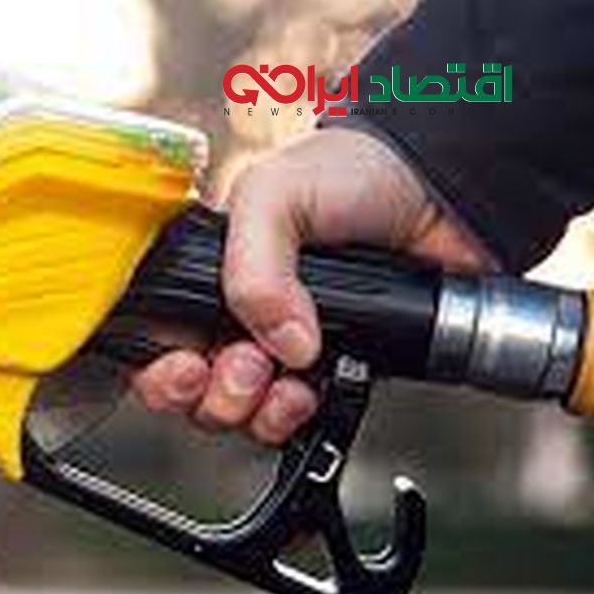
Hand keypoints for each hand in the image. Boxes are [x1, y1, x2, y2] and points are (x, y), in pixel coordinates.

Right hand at [131, 127, 494, 444]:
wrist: (440, 188)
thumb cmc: (353, 170)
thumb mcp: (275, 193)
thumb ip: (252, 268)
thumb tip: (278, 344)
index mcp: (204, 274)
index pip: (154, 338)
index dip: (158, 366)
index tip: (187, 363)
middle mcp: (234, 317)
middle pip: (190, 391)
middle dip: (213, 392)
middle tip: (246, 363)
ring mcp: (280, 350)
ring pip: (236, 415)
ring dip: (253, 410)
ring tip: (283, 380)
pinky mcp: (328, 373)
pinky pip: (291, 423)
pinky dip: (295, 419)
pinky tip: (312, 391)